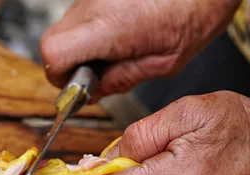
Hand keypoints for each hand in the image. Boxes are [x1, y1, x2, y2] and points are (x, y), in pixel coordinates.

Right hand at [40, 0, 240, 98]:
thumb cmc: (196, 11)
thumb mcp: (164, 62)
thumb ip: (123, 78)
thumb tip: (97, 91)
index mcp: (110, 26)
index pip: (54, 54)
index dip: (61, 77)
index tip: (80, 89)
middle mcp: (95, 4)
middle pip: (53, 40)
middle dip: (69, 64)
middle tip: (97, 75)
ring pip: (67, 27)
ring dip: (82, 46)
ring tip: (116, 52)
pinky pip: (84, 14)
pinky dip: (93, 30)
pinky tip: (121, 35)